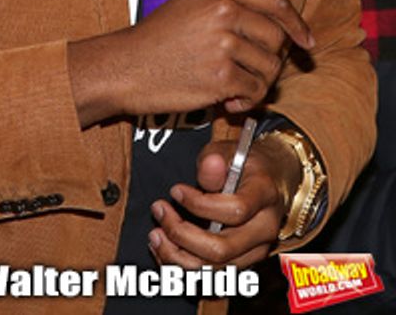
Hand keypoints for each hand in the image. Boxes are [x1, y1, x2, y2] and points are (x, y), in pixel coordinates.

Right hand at [68, 0, 313, 126]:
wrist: (126, 66)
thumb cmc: (159, 38)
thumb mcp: (193, 5)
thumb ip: (233, 7)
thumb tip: (286, 30)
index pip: (276, 1)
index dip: (296, 24)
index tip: (306, 42)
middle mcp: (223, 7)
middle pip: (277, 37)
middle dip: (270, 60)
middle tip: (249, 73)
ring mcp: (222, 40)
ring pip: (270, 68)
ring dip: (257, 84)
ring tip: (231, 86)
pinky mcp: (221, 74)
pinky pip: (256, 91)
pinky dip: (246, 102)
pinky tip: (226, 101)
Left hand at [147, 134, 299, 267]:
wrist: (271, 182)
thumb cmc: (245, 164)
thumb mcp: (229, 151)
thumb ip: (215, 160)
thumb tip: (209, 165)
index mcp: (264, 197)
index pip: (235, 211)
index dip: (199, 204)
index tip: (176, 190)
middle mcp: (264, 231)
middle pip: (222, 249)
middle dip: (181, 233)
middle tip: (159, 209)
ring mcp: (255, 252)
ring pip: (214, 270)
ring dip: (177, 255)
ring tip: (155, 234)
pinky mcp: (242, 262)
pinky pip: (210, 275)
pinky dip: (181, 266)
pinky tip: (164, 248)